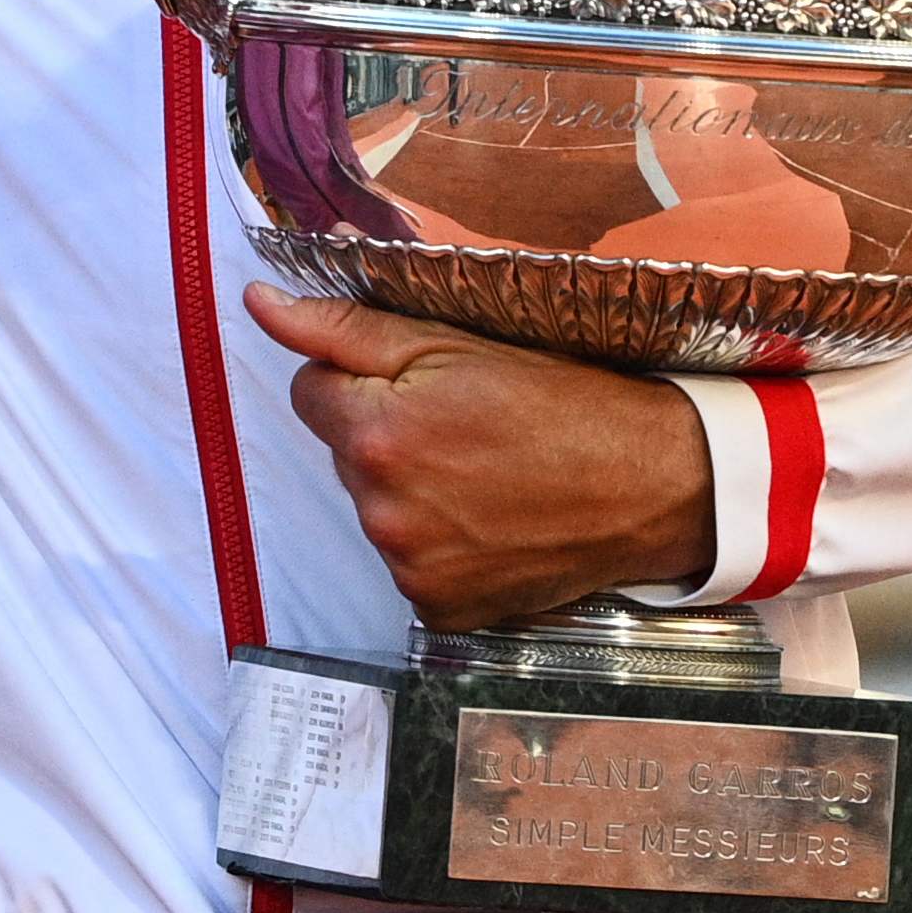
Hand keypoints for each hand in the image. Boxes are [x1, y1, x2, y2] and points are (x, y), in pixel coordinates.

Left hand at [241, 279, 715, 628]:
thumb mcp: (455, 342)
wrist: (653, 484)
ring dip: (412, 492)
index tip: (423, 385)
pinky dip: (439, 545)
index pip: (311, 391)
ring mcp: (411, 569)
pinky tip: (490, 522)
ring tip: (487, 475)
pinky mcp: (440, 609)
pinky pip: (409, 565)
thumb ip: (343, 326)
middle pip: (344, 454)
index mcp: (375, 434)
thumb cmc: (563, 403)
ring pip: (375, 509)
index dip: (364, 380)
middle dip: (386, 435)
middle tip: (467, 428)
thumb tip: (258, 302)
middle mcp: (381, 511)